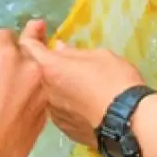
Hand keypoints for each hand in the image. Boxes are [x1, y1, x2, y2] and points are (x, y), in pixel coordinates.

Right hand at [0, 29, 45, 156]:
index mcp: (5, 55)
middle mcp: (30, 67)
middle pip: (17, 52)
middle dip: (0, 62)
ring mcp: (42, 90)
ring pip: (28, 72)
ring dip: (13, 78)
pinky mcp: (46, 111)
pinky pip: (33, 93)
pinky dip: (22, 97)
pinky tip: (4, 114)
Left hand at [19, 21, 143, 146]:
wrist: (129, 122)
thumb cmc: (115, 80)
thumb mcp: (98, 55)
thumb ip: (73, 53)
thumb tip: (58, 49)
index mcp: (50, 68)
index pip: (27, 46)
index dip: (31, 34)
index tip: (40, 28)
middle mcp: (45, 92)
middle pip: (36, 71)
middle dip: (44, 60)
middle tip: (58, 54)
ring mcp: (53, 113)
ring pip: (48, 93)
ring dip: (55, 83)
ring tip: (74, 79)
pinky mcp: (64, 129)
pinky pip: (59, 110)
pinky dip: (64, 102)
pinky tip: (81, 100)